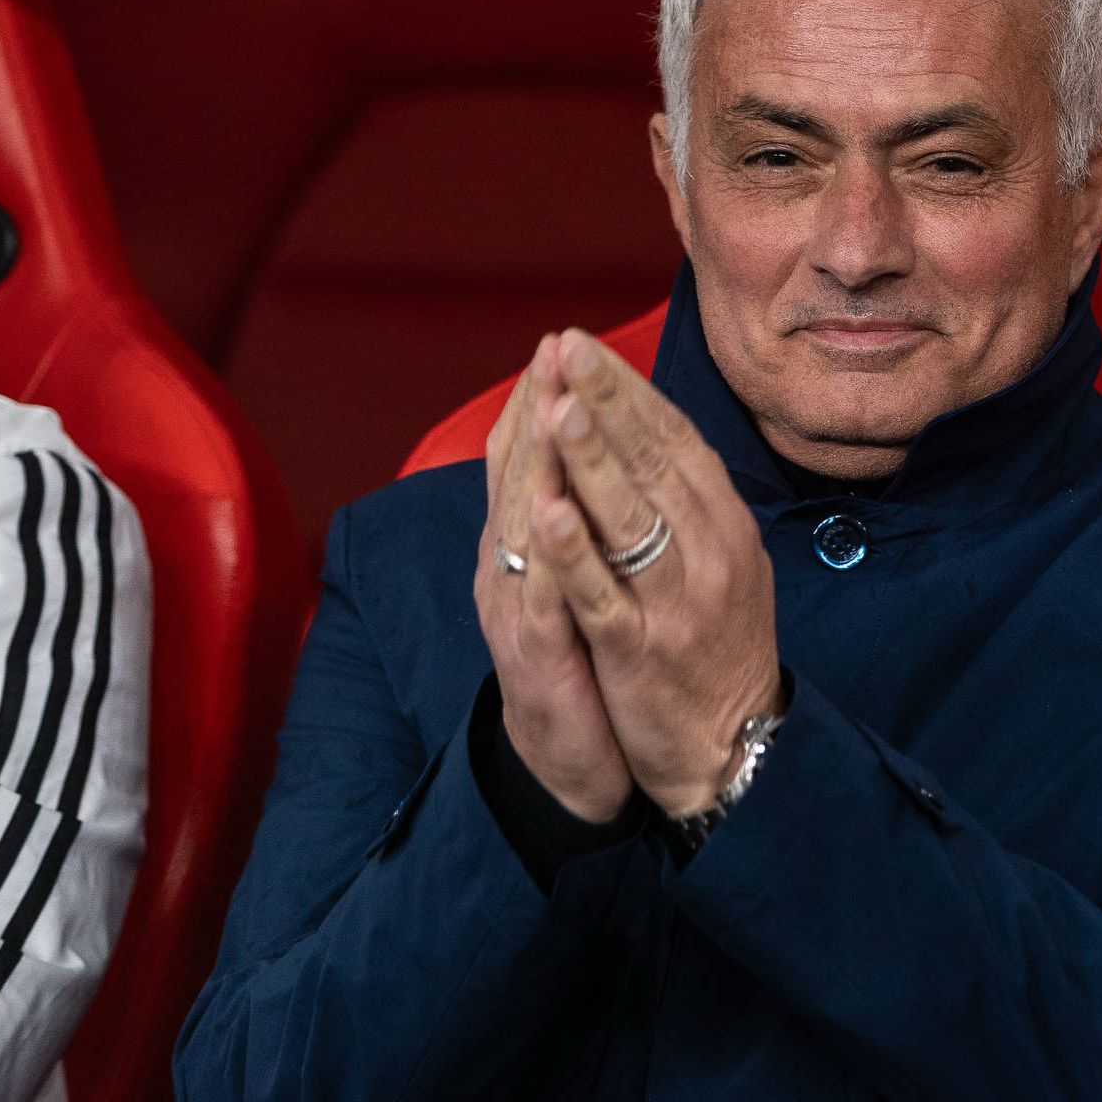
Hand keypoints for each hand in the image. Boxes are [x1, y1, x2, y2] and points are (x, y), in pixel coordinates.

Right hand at [473, 334, 633, 822]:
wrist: (571, 760)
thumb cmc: (580, 657)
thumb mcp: (577, 576)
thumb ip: (577, 516)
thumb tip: (588, 449)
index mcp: (525, 544)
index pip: (526, 457)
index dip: (541, 398)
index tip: (562, 340)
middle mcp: (513, 568)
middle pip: (520, 476)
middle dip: (539, 407)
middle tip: (556, 345)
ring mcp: (521, 612)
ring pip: (524, 526)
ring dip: (538, 463)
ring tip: (551, 401)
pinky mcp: (540, 659)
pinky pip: (544, 601)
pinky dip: (549, 557)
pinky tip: (553, 514)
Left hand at [527, 329, 783, 817]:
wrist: (734, 748)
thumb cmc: (719, 645)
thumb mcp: (726, 560)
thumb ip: (693, 499)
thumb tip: (652, 425)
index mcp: (725, 524)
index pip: (675, 439)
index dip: (629, 390)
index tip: (583, 344)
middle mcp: (709, 552)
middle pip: (654, 463)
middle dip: (607, 402)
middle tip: (567, 348)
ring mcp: (676, 602)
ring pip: (631, 518)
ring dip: (593, 459)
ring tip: (560, 405)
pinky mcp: (641, 652)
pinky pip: (604, 593)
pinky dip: (576, 552)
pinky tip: (549, 510)